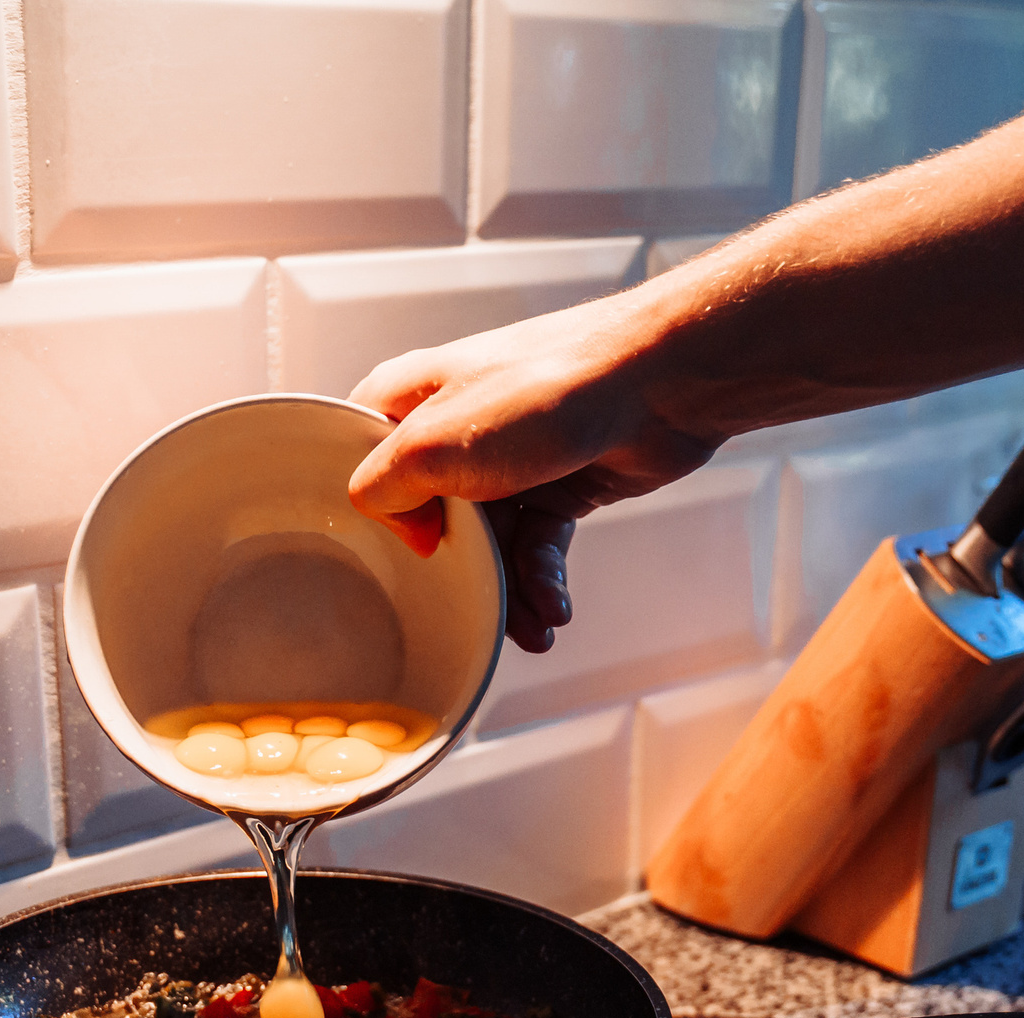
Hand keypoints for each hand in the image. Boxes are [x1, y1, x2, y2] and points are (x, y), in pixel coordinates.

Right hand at [348, 295, 722, 651]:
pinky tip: (553, 608)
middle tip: (467, 611)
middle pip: (432, 516)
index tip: (387, 552)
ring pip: (492, 541)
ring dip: (509, 591)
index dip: (371, 509)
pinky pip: (539, 544)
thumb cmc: (550, 387)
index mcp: (413, 397)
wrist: (660, 382)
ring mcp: (512, 455)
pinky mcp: (561, 480)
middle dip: (455, 572)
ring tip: (529, 628)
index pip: (362, 458)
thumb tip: (401, 529)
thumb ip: (384, 485)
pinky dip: (543, 579)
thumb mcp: (434, 441)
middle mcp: (459, 425)